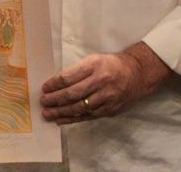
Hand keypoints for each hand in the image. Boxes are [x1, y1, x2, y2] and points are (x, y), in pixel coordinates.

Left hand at [39, 42, 170, 123]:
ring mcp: (106, 97)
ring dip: (61, 112)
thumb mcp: (94, 60)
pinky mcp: (110, 110)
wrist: (138, 73)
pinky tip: (61, 120)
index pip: (69, 77)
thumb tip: (57, 83)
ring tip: (48, 113)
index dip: (54, 84)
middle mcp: (100, 81)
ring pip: (79, 107)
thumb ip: (78, 71)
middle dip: (55, 99)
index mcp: (94, 65)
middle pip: (72, 93)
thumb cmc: (111, 65)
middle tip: (43, 102)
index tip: (44, 88)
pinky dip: (73, 119)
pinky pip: (88, 116)